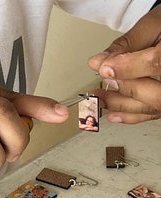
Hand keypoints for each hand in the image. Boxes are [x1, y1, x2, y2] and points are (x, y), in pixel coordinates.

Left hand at [88, 5, 160, 123]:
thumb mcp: (150, 27)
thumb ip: (125, 46)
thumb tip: (98, 62)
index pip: (157, 62)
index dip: (129, 67)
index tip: (105, 68)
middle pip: (157, 94)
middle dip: (125, 90)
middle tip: (104, 80)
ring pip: (152, 107)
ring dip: (121, 105)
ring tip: (99, 99)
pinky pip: (151, 113)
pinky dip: (130, 115)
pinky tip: (111, 114)